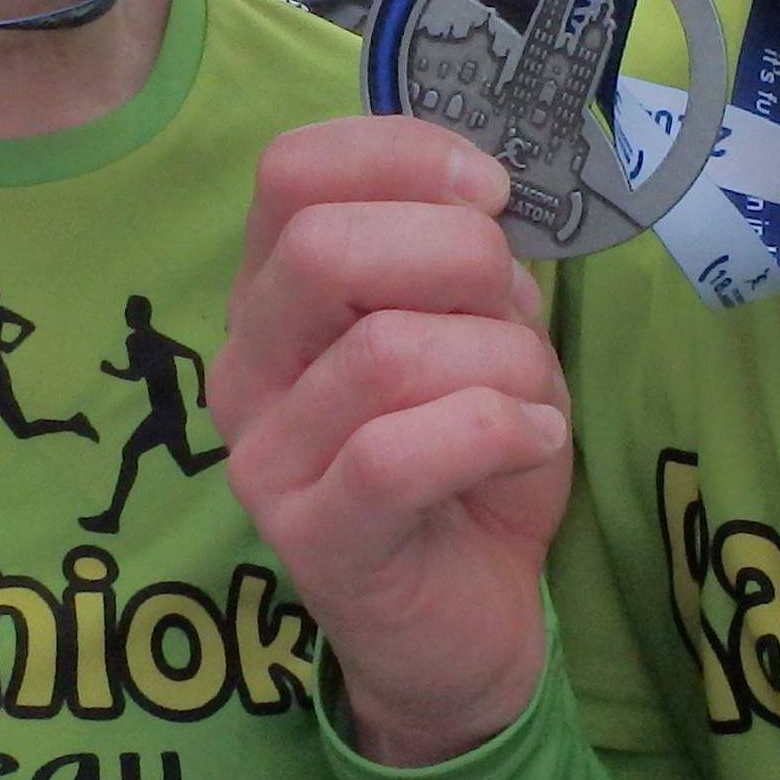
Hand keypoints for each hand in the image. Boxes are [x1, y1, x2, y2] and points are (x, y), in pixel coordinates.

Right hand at [210, 117, 569, 766]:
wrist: (466, 625)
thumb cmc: (468, 461)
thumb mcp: (477, 333)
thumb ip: (462, 264)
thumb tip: (478, 202)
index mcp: (275, 295)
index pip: (290, 170)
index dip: (402, 155)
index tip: (488, 193)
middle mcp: (246, 366)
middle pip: (324, 246)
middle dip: (460, 256)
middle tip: (512, 311)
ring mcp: (267, 457)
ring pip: (386, 351)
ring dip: (501, 361)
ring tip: (530, 401)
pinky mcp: (313, 538)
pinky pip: (400, 452)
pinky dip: (498, 430)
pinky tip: (532, 443)